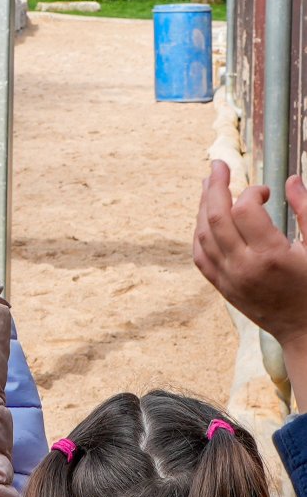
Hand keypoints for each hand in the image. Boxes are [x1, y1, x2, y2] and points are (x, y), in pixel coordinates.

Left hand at [193, 161, 306, 362]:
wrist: (306, 331)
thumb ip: (306, 211)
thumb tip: (291, 179)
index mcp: (272, 256)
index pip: (246, 210)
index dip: (252, 192)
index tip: (265, 191)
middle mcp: (245, 267)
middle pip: (216, 217)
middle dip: (214, 186)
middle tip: (218, 165)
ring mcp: (230, 279)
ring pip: (203, 235)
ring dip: (203, 207)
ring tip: (209, 185)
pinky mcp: (223, 288)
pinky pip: (201, 255)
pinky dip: (200, 233)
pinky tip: (205, 218)